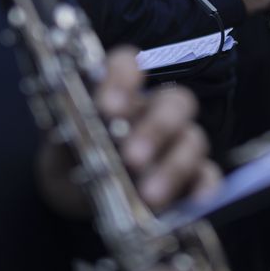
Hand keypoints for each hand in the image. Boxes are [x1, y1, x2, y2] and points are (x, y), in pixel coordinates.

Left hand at [36, 47, 220, 216]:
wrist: (74, 195)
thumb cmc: (72, 159)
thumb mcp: (61, 146)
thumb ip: (68, 136)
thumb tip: (76, 134)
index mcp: (121, 93)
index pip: (129, 65)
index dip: (123, 78)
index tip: (107, 108)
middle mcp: (155, 112)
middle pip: (175, 102)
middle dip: (156, 128)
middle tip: (132, 158)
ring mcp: (177, 144)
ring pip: (194, 140)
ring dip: (173, 166)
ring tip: (148, 195)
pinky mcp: (191, 178)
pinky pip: (208, 177)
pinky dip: (205, 189)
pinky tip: (193, 205)